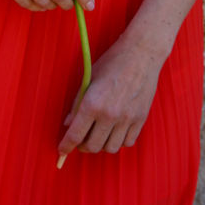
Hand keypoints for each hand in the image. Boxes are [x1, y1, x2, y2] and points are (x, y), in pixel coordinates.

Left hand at [57, 36, 161, 161]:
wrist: (141, 54)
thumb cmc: (112, 62)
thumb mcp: (89, 79)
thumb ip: (77, 103)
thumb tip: (68, 123)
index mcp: (93, 103)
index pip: (75, 135)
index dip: (66, 146)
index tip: (62, 151)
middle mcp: (110, 115)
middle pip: (93, 146)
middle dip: (83, 146)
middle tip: (81, 140)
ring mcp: (127, 119)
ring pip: (110, 148)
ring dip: (101, 144)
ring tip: (98, 134)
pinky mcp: (140, 119)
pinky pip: (127, 142)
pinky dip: (119, 141)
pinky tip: (115, 131)